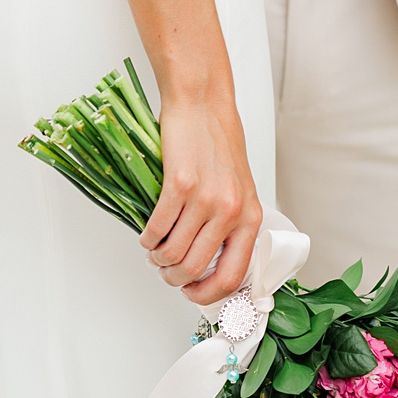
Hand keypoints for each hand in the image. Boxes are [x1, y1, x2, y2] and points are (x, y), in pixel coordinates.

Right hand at [140, 93, 262, 305]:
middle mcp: (231, 212)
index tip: (192, 292)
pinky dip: (148, 239)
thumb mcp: (239, 190)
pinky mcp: (181, 185)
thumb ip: (231, 226)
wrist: (202, 104)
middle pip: (195, 269)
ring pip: (174, 253)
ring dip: (158, 259)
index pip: (231, 276)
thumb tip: (211, 263)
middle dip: (174, 279)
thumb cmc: (218, 144)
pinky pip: (158, 228)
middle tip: (165, 273)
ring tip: (155, 252)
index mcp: (250, 218)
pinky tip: (148, 236)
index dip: (207, 294)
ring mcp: (206, 199)